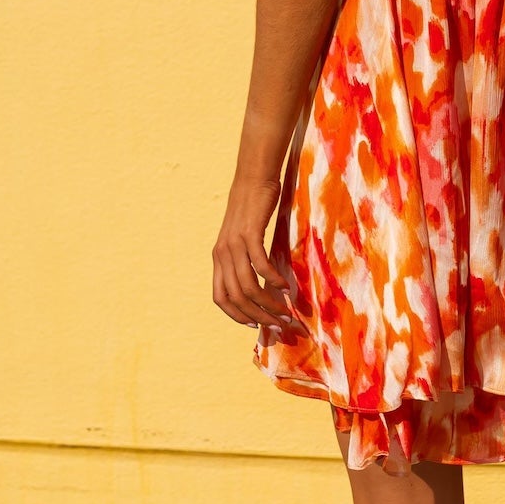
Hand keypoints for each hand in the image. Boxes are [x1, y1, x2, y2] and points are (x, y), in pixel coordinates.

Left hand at [213, 174, 290, 328]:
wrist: (253, 178)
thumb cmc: (252, 209)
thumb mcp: (242, 238)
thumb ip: (245, 260)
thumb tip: (260, 284)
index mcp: (218, 258)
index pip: (220, 298)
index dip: (236, 316)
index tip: (256, 325)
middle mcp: (222, 254)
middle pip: (236, 298)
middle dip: (258, 316)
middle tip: (278, 324)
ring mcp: (234, 245)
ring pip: (248, 286)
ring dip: (268, 303)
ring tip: (286, 310)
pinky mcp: (249, 234)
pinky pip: (260, 265)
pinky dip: (273, 280)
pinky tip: (286, 286)